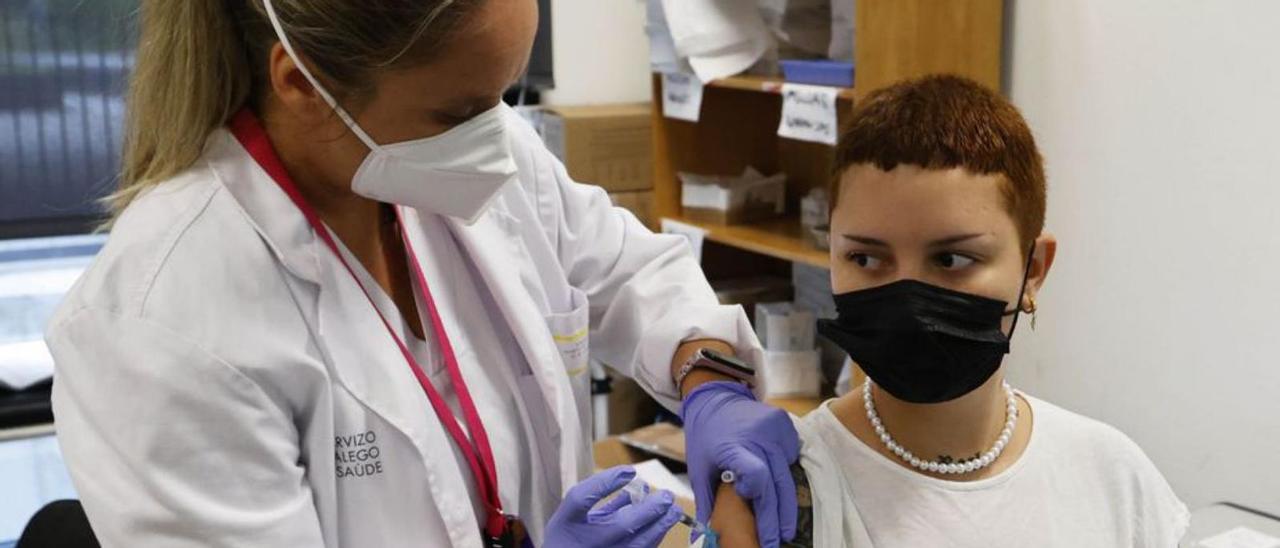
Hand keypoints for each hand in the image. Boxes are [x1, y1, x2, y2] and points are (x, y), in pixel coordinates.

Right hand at [544, 466, 684, 547]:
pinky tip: (662, 527)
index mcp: (565, 522)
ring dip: (659, 526)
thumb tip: (637, 482)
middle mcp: (581, 541)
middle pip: (619, 525)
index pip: (579, 499)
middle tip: (667, 496)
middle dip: (648, 509)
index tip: (630, 470)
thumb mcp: (574, 513)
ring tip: (674, 511)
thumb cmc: (568, 534)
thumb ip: (599, 495)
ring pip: (635, 545)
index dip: (604, 483)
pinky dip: (653, 539)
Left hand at [682, 382, 798, 547]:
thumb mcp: (699, 469)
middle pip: (775, 483)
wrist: (715, 399)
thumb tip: (702, 538)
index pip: (755, 474)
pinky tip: (781, 487)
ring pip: (787, 473)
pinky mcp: (785, 424)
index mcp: (732, 447)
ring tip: (786, 527)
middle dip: (777, 516)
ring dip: (787, 501)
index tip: (753, 510)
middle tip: (779, 540)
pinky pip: (792, 456)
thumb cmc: (705, 439)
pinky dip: (788, 473)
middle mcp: (757, 436)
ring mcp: (774, 428)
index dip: (757, 495)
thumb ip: (706, 503)